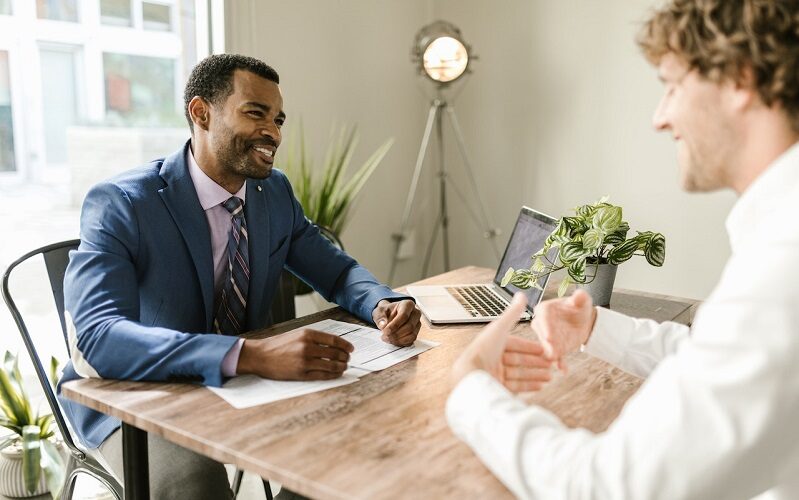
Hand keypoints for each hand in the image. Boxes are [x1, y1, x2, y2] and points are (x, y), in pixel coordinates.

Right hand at [237, 328, 353, 379]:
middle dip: (345, 357)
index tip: (351, 349)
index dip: (345, 345)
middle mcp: (307, 347)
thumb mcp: (297, 334)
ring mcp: (305, 361)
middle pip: (335, 353)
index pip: (334, 340)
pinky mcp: (301, 374)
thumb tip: (334, 344)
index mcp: (307, 334)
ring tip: (344, 367)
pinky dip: (333, 375)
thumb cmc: (278, 345)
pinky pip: (323, 375)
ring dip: (341, 366)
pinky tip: (336, 374)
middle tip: (348, 359)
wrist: (260, 356)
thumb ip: (315, 338)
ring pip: (331, 365)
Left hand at [372, 299, 421, 346]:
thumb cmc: (386, 312)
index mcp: (408, 304)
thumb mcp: (379, 311)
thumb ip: (380, 317)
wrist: (389, 315)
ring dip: (399, 340)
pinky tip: (393, 341)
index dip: (394, 325)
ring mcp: (417, 324)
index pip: (404, 315)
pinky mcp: (416, 333)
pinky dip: (401, 343)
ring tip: (388, 339)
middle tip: (385, 337)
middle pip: (409, 326)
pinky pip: (411, 341)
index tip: (385, 331)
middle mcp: (415, 313)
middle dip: (396, 334)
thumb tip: (383, 325)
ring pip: (412, 335)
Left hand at [451, 293, 552, 391]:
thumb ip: (513, 313)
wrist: (471, 375)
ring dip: (536, 374)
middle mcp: (494, 358)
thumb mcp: (500, 328)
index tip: (545, 349)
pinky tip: (540, 386)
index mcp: (494, 343)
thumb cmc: (483, 350)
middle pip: (519, 360)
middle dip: (537, 362)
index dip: (531, 347)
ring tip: (550, 376)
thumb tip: (521, 295)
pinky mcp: (497, 387)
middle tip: (551, 364)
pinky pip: (516, 386)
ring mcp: (495, 374)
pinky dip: (529, 386)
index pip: (516, 345)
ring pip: (520, 374)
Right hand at [531, 289, 597, 373]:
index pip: (542, 317)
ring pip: (547, 347)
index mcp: (545, 309)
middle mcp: (541, 324)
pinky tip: (563, 369)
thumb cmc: (579, 307)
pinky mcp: (554, 348)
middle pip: (542, 334)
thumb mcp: (582, 301)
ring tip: (556, 361)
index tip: (549, 336)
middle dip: (546, 344)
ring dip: (550, 355)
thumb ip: (580, 298)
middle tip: (551, 352)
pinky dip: (559, 363)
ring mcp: (546, 337)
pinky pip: (556, 356)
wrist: (583, 321)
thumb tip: (579, 295)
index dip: (545, 327)